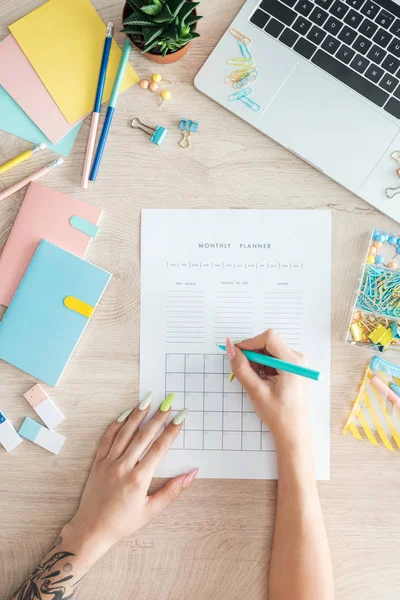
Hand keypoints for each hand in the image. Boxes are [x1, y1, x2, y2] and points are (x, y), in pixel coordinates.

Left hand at [64, 397, 196, 560]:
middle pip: (144, 435)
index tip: (180, 416)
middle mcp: (123, 466)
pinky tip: (125, 414)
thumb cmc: (123, 522)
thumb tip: (192, 474)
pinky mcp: (97, 462)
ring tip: (148, 400)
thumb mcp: (151, 510)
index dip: (172, 430)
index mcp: (139, 479)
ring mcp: (108, 462)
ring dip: (138, 415)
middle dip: (158, 417)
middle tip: (168, 402)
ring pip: (125, 432)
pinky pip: (107, 438)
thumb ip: (173, 491)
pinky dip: (116, 424)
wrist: (92, 529)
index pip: (159, 448)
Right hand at [226, 331, 309, 445]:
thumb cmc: (278, 414)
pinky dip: (263, 366)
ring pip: (269, 350)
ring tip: (256, 381)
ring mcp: (296, 362)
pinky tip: (262, 381)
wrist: (292, 431)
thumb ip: (241, 367)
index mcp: (292, 362)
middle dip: (253, 354)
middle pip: (268, 343)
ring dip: (257, 361)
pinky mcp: (292, 367)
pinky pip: (273, 358)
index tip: (237, 353)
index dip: (249, 343)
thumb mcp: (255, 390)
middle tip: (245, 372)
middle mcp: (297, 358)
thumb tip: (230, 347)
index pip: (268, 338)